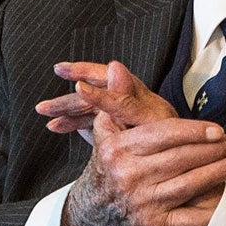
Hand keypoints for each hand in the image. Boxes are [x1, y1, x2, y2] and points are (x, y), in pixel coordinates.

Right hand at [36, 60, 178, 138]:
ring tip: (45, 113)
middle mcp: (126, 98)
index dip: (87, 77)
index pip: (106, 80)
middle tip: (46, 102)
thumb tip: (114, 67)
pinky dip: (73, 124)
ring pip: (87, 106)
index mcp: (136, 93)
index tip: (72, 82)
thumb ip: (130, 98)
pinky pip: (89, 121)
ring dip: (66, 108)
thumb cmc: (174, 140)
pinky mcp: (115, 127)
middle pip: (92, 90)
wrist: (181, 159)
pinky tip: (57, 127)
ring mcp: (119, 112)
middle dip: (69, 95)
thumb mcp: (153, 120)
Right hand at [60, 110, 225, 225]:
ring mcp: (143, 201)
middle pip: (182, 158)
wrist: (90, 214)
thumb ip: (117, 101)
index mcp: (119, 149)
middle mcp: (130, 175)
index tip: (218, 129)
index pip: (163, 135)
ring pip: (189, 184)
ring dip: (221, 171)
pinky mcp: (153, 224)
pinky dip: (210, 211)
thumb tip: (115, 67)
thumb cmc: (108, 167)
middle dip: (216, 148)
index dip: (194, 131)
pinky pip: (187, 218)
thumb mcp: (105, 131)